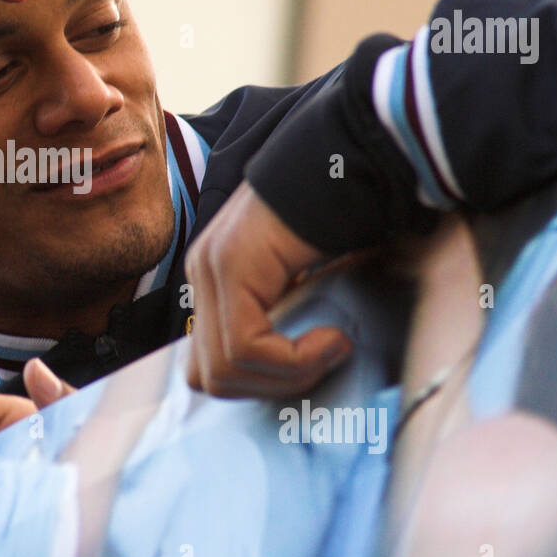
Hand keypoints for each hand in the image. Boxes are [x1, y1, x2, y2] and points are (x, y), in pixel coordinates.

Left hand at [184, 182, 351, 397]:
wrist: (353, 168)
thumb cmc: (340, 225)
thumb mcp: (305, 288)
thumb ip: (283, 324)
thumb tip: (285, 378)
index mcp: (214, 282)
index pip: (206, 368)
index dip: (257, 384)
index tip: (309, 368)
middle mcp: (203, 275)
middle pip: (208, 377)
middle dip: (271, 387)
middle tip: (321, 365)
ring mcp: (212, 268)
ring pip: (224, 368)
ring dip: (287, 374)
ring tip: (331, 346)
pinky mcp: (233, 266)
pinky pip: (245, 345)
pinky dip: (294, 358)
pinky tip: (331, 337)